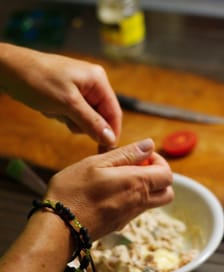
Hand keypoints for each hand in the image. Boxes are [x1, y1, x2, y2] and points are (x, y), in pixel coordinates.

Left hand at [0, 43, 121, 145]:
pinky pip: (74, 115)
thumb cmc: (37, 80)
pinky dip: (64, 117)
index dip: (112, 132)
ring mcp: (80, 90)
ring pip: (87, 118)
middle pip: (101, 116)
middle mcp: (92, 84)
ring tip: (57, 111)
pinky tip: (52, 109)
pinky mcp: (69, 96)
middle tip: (68, 120)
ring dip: (72, 121)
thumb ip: (91, 122)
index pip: (114, 111)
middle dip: (85, 124)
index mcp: (97, 80)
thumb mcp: (67, 104)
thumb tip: (110, 139)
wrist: (9, 70)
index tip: (106, 149)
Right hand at [46, 138, 173, 239]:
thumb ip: (127, 154)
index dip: (158, 162)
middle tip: (135, 167)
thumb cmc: (74, 190)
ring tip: (118, 178)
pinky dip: (132, 199)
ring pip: (152, 202)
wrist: (59, 227)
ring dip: (144, 188)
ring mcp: (129, 217)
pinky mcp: (119, 225)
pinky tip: (108, 192)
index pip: (167, 175)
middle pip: (166, 192)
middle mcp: (139, 203)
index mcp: (137, 184)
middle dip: (157, 177)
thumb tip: (149, 145)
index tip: (140, 157)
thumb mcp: (97, 163)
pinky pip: (136, 210)